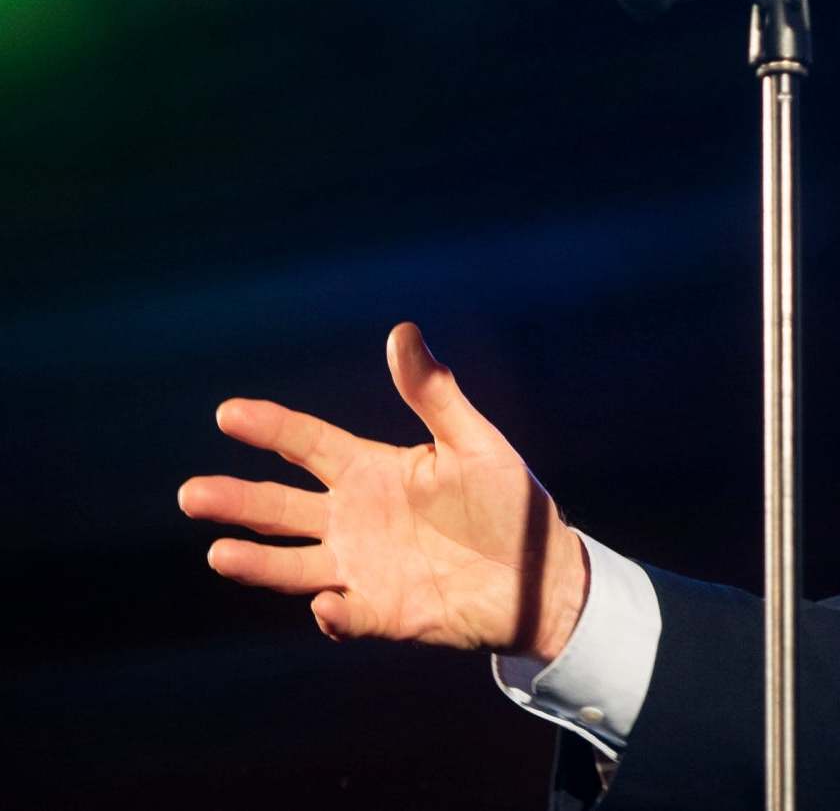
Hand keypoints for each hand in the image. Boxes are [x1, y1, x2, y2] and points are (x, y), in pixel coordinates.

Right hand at [178, 323, 586, 659]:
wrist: (540, 573)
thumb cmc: (507, 502)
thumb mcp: (473, 442)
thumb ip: (434, 393)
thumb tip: (402, 332)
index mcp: (371, 471)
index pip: (308, 446)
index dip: (270, 428)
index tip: (228, 413)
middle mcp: (353, 519)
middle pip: (282, 508)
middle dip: (237, 501)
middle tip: (192, 493)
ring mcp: (361, 568)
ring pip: (293, 565)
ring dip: (257, 561)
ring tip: (219, 552)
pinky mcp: (381, 612)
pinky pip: (347, 615)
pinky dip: (334, 613)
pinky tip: (327, 604)